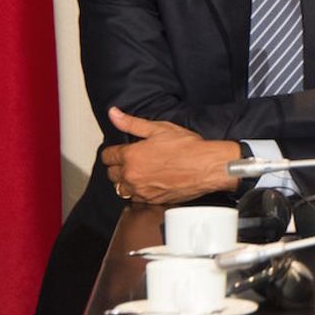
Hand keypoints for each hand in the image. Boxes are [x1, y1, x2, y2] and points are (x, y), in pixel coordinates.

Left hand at [101, 107, 240, 203]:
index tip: (120, 151)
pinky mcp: (152, 201)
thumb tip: (114, 114)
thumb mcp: (160, 128)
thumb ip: (132, 123)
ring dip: (127, 181)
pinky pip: (137, 198)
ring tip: (141, 173)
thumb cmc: (188, 148)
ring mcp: (142, 190)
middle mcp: (132, 176)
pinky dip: (140, 192)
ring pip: (122, 189)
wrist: (207, 167)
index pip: (107, 156)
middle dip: (119, 166)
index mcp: (131, 156)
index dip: (114, 151)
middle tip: (134, 160)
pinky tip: (151, 183)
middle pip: (112, 174)